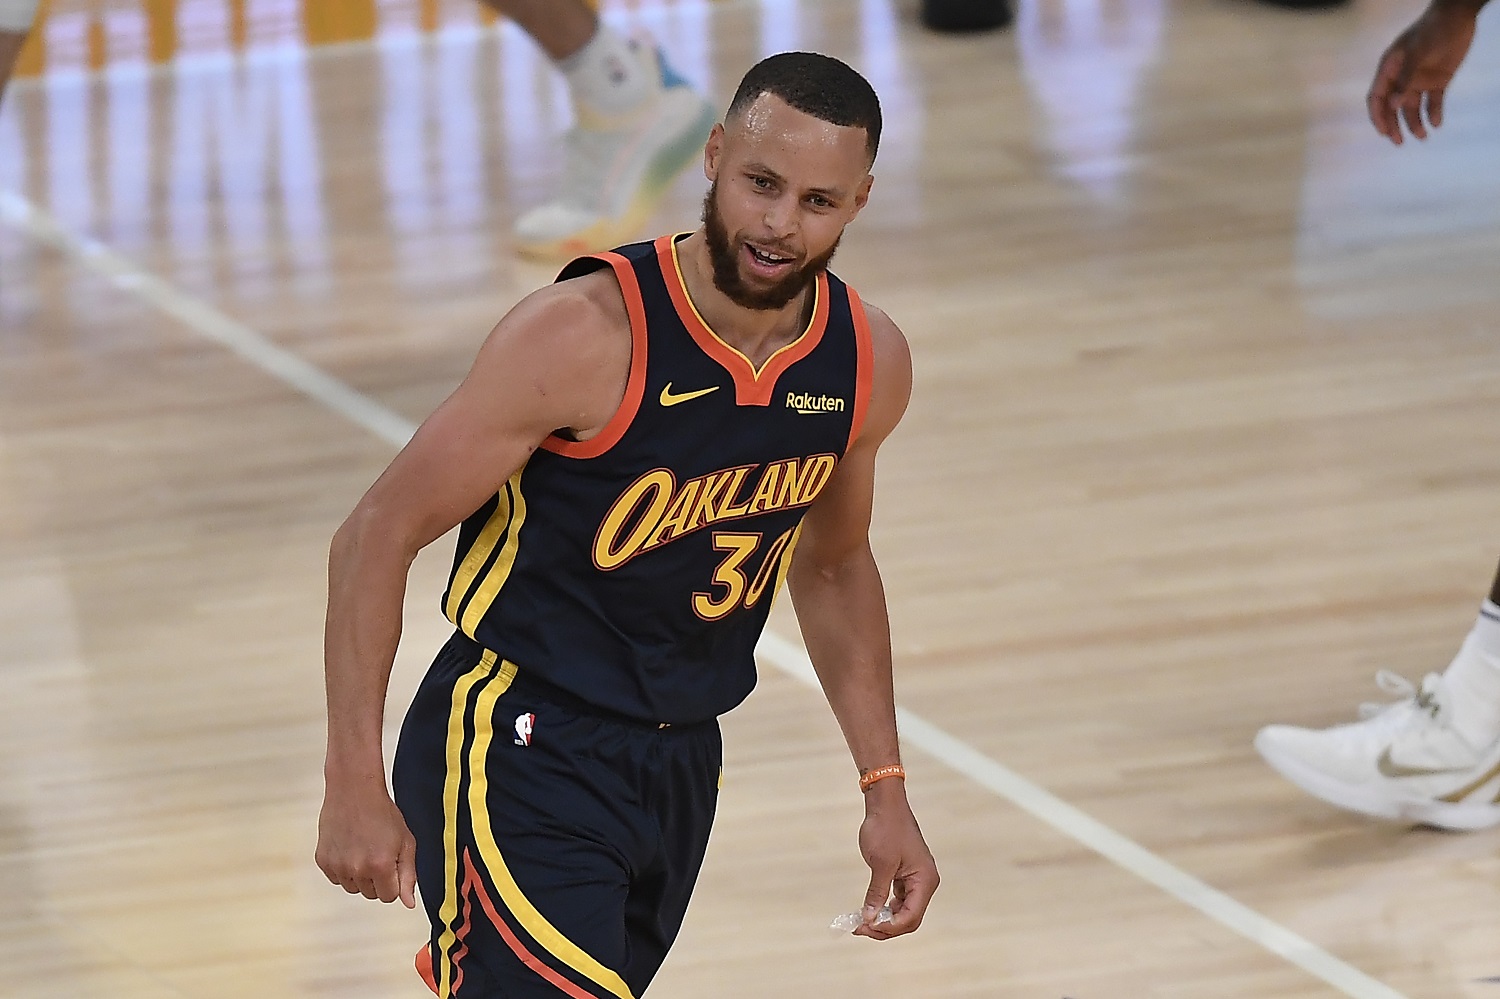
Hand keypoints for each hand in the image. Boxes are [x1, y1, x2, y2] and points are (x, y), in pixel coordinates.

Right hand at [315, 773, 417, 907]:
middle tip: (378, 851)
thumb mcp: (405, 842)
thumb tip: (409, 904)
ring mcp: (337, 866)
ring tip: (364, 847)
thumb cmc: (383, 813)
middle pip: (371, 894)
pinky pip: (337, 878)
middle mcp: (356, 869)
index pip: (389, 897)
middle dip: (377, 879)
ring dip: (360, 875)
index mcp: (380, 866)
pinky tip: (350, 846)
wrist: (354, 791)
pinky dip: (344, 868)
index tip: (391, 863)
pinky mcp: (323, 861)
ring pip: (353, 888)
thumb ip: (408, 875)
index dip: (393, 881)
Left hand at [855, 782, 938, 938]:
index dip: (888, 927)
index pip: (911, 917)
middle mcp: (925, 882)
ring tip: (861, 921)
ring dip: (884, 919)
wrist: (886, 804)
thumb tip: (869, 919)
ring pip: (903, 911)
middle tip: (860, 928)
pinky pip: (898, 899)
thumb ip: (876, 894)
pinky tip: (869, 909)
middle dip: (885, 927)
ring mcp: (917, 879)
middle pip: (909, 918)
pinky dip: (884, 907)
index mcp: (925, 880)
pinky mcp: (906, 875)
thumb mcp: (880, 864)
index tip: (865, 926)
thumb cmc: (886, 828)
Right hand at [1367, 1, 1479, 143]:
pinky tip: (1436, 123)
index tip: (1384, 133)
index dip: (1378, 116)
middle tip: (1399, 142)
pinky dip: (1434, 113)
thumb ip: (1404, 80)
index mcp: (1389, 71)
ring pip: (1412, 108)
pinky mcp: (1438, 82)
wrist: (1457, 18)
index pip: (1378, 99)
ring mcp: (1419, 81)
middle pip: (1393, 108)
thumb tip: (1393, 106)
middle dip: (1395, 126)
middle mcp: (1402, 79)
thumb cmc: (1430, 32)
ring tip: (1423, 136)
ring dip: (1415, 123)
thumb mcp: (1415, 54)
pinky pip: (1433, 102)